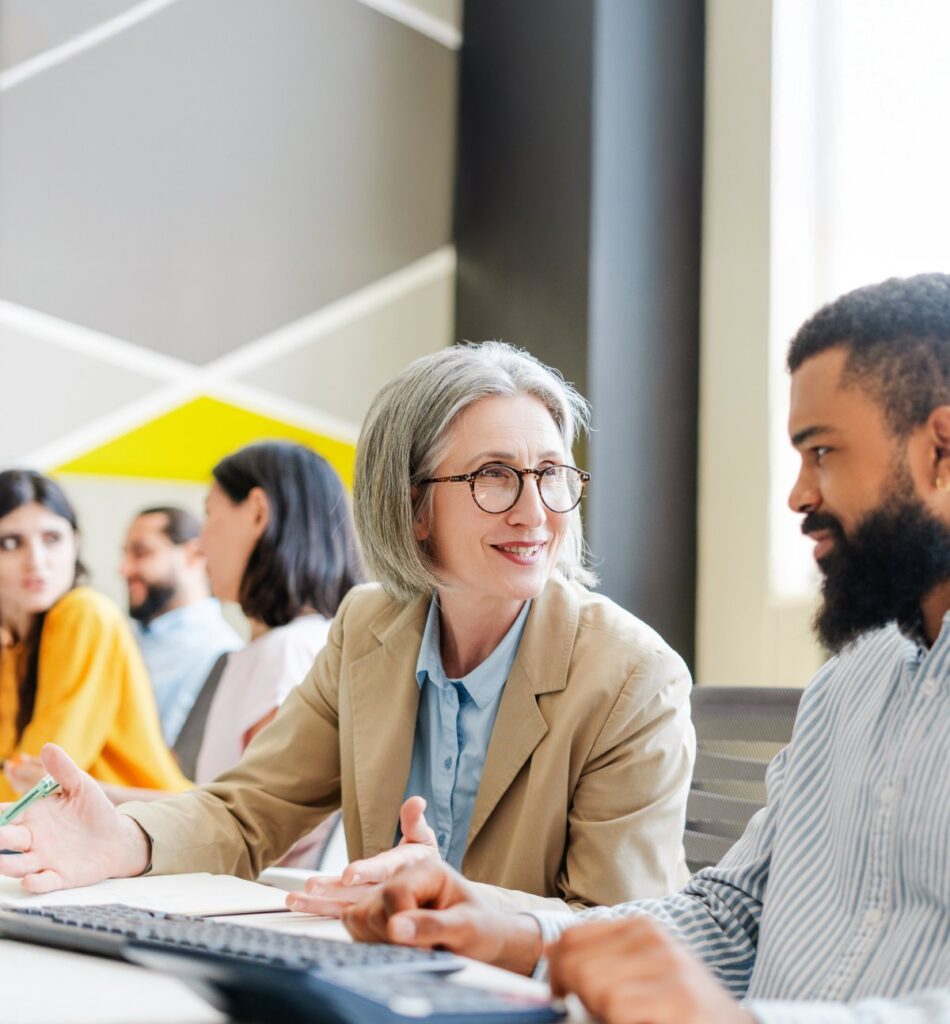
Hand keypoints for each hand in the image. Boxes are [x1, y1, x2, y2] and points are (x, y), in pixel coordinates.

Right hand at [0, 744, 150, 891]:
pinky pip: (43, 883)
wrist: (117, 836)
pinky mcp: (59, 877)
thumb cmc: (93, 809)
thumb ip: (63, 770)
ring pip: (17, 865)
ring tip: (1, 863)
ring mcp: (43, 860)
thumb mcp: (80, 786)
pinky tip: (32, 880)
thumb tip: (48, 747)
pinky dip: (36, 883)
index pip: (4, 816)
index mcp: (31, 816)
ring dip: (8, 865)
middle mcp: (31, 840)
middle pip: (5, 841)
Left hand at [287, 795, 439, 916]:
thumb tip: (416, 800)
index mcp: (399, 872)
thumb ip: (415, 821)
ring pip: (342, 906)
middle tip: (311, 887)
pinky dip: (316, 909)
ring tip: (293, 898)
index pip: (381, 871)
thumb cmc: (423, 864)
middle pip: (355, 892)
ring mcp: (369, 905)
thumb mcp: (423, 840)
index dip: (365, 871)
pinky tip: (295, 905)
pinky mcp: (359, 912)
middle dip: (333, 890)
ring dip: (317, 903)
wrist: (427, 895)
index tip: (347, 874)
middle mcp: (382, 892)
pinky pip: (336, 912)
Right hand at [343, 859, 543, 975]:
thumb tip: (394, 928)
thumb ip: (432, 926)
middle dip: (394, 938)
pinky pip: (354, 926)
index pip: (396, 892)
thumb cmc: (479, 929)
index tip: (426, 949)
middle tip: (425, 951)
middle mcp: (402, 876)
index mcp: (427, 869)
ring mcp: (386, 893)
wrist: (480, 940)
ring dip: (380, 942)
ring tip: (412, 948)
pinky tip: (396, 949)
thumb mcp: (465, 928)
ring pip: (359, 918)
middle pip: (374, 908)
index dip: (403, 924)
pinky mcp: (376, 912)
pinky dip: (368, 943)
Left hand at [548, 917, 754, 1023]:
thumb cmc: (682, 1007)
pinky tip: (643, 1023)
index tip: (562, 996)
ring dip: (599, 1014)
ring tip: (624, 1018)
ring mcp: (670, 969)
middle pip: (578, 965)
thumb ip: (601, 958)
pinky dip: (617, 1023)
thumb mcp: (642, 972)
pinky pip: (618, 1010)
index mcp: (641, 928)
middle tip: (592, 1014)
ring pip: (596, 989)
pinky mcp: (679, 1002)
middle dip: (576, 997)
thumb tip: (552, 951)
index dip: (558, 972)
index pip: (572, 938)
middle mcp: (654, 940)